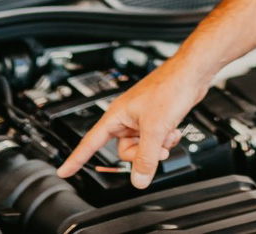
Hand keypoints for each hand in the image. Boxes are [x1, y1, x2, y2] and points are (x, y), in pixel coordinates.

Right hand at [56, 59, 210, 188]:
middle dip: (142, 153)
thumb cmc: (169, 87)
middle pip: (124, 150)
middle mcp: (127, 117)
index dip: (77, 158)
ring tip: (168, 135)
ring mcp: (142, 118)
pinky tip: (174, 131)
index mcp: (117, 115)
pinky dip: (165, 139)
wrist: (191, 74)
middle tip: (155, 148)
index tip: (64, 171)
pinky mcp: (156, 119)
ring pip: (142, 146)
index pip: (91, 142)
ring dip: (157, 146)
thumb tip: (138, 180)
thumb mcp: (155, 128)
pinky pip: (154, 140)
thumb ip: (146, 157)